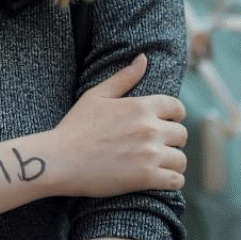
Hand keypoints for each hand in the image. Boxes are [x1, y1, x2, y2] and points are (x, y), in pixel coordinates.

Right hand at [48, 54, 187, 196]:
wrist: (59, 160)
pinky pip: (176, 180)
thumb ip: (123, 77)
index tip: (165, 124)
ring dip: (172, 162)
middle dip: (172, 141)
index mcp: (140, 106)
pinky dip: (172, 181)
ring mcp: (150, 154)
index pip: (177, 108)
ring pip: (180, 159)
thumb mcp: (96, 96)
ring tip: (159, 165)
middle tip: (157, 147)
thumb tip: (143, 58)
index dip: (174, 116)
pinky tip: (160, 179)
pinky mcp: (146, 178)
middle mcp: (150, 128)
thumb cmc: (74, 127)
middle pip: (181, 134)